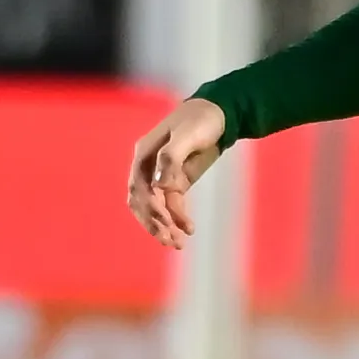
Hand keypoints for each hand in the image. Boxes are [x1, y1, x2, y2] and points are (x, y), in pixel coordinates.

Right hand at [126, 95, 227, 248]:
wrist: (219, 113)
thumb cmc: (200, 120)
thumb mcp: (187, 135)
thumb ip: (171, 158)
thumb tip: (159, 185)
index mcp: (144, 154)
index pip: (138, 187)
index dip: (148, 206)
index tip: (164, 220)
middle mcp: (148, 167)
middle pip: (142, 201)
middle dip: (154, 223)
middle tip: (170, 240)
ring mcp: (162, 175)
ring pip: (156, 207)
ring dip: (164, 226)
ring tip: (177, 244)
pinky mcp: (177, 181)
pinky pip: (172, 205)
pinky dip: (178, 218)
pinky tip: (188, 230)